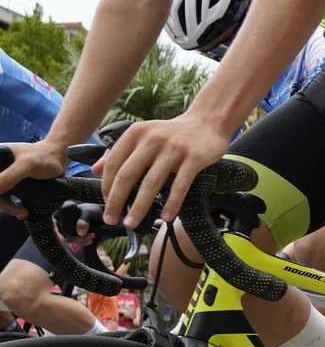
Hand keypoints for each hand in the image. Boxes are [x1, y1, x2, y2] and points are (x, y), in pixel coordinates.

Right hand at [0, 141, 72, 217]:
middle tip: (20, 212)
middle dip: (4, 204)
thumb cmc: (44, 157)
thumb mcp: (27, 165)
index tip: (7, 203)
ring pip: (0, 195)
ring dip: (8, 207)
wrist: (58, 158)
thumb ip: (9, 177)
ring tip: (23, 212)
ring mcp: (4, 174)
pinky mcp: (11, 181)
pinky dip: (12, 205)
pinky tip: (21, 211)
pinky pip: (6, 196)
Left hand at [96, 116, 228, 227]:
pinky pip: (180, 185)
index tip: (106, 204)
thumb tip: (95, 169)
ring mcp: (174, 149)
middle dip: (116, 201)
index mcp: (136, 133)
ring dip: (140, 207)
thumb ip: (120, 151)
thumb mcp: (144, 136)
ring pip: (151, 183)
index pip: (114, 163)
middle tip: (111, 219)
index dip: (107, 186)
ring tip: (132, 223)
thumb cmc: (173, 134)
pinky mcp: (194, 158)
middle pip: (128, 175)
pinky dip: (172, 203)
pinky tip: (165, 217)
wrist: (208, 123)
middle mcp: (152, 139)